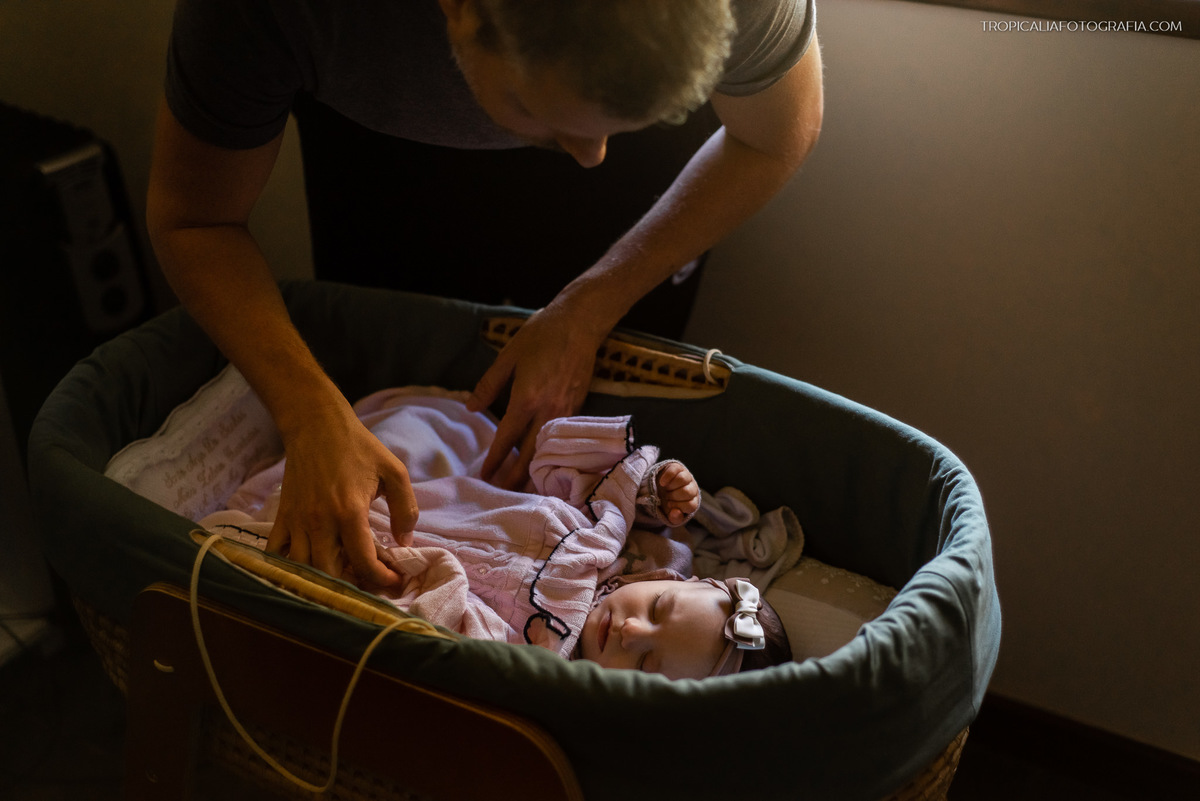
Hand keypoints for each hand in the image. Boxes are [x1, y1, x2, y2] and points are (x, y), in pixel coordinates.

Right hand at [266, 400, 416, 588]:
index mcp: (349, 511)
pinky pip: (276, 553)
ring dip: (323, 579)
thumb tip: (404, 542)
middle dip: (352, 584)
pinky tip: (309, 567)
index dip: (380, 578)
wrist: (316, 425)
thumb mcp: (395, 471)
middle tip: (369, 580)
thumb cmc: (359, 447)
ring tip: (344, 575)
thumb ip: (406, 509)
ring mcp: (297, 521)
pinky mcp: (283, 516)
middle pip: (329, 573)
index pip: (363, 561)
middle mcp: (320, 521)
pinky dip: (289, 567)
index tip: (393, 580)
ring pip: (303, 569)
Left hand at [468, 306, 601, 489]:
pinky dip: (552, 454)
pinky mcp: (578, 407)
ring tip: (523, 486)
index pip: (507, 437)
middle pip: (530, 453)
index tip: (485, 475)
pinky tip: (545, 462)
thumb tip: (471, 408)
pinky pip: (562, 438)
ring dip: (535, 470)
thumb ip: (488, 385)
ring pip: (549, 449)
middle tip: (502, 492)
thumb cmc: (541, 335)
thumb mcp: (508, 356)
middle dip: (516, 475)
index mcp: (526, 397)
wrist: (580, 322)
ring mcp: (566, 410)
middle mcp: (547, 409)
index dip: (495, 459)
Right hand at [657, 461, 699, 525]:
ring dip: (670, 486)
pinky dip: (667, 477)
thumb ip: (674, 518)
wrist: (661, 489)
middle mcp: (693, 488)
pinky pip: (674, 470)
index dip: (678, 506)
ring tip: (666, 489)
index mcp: (693, 501)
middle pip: (687, 492)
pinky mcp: (678, 467)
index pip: (691, 505)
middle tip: (667, 497)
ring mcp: (687, 476)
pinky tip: (662, 482)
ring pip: (682, 480)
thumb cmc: (667, 503)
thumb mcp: (670, 513)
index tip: (669, 505)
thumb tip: (675, 513)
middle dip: (673, 496)